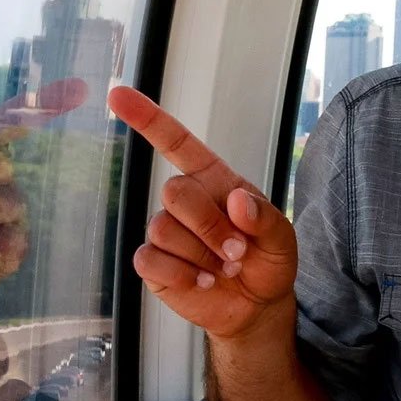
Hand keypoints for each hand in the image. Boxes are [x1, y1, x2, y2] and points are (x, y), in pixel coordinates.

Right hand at [108, 86, 296, 340]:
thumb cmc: (267, 261)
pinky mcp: (153, 263)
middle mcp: (184, 200)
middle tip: (236, 251)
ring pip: (163, 229)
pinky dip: (180, 275)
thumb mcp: (282, 239)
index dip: (147, 117)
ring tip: (222, 269)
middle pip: (174, 191)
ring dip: (201, 256)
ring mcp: (164, 230)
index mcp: (213, 180)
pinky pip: (150, 259)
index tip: (118, 94)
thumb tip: (237, 201)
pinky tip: (200, 281)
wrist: (256, 306)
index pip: (176, 141)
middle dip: (208, 225)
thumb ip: (265, 218)